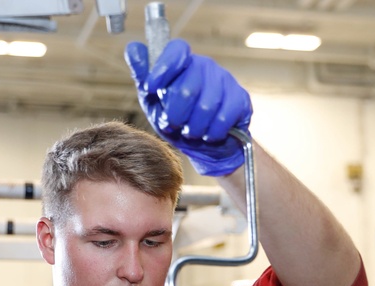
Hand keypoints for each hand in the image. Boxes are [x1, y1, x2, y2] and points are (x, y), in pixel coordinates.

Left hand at [125, 39, 251, 176]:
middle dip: (175, 115)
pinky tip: (208, 134)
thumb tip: (133, 48)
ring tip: (191, 132)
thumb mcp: (153, 102)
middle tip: (174, 124)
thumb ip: (143, 77)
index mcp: (183, 63)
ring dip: (193, 127)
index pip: (177, 50)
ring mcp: (225, 80)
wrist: (206, 147)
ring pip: (206, 107)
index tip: (150, 89)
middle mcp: (205, 66)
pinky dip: (211, 133)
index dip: (162, 69)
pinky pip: (223, 118)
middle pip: (187, 88)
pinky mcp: (241, 98)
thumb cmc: (177, 121)